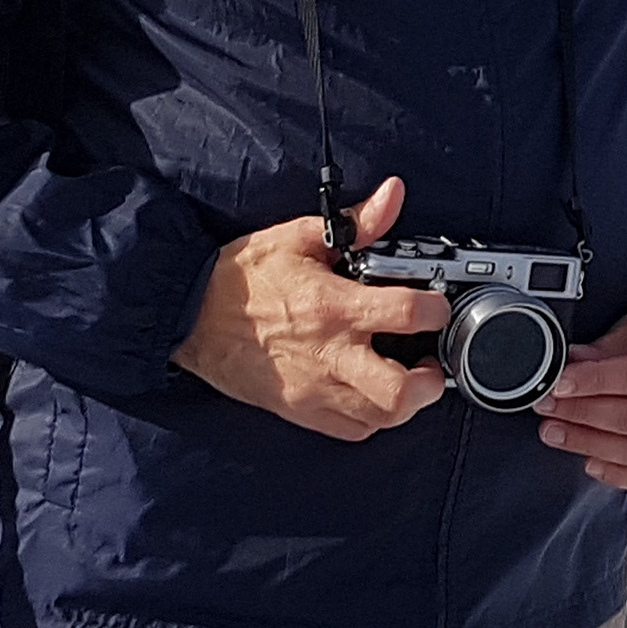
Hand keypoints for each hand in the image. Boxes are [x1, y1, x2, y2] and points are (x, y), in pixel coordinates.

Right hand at [170, 177, 449, 440]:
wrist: (189, 316)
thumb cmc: (240, 277)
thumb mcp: (299, 236)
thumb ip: (355, 222)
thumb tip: (392, 196)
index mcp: (333, 307)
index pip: (405, 314)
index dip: (435, 309)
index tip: (437, 304)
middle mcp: (329, 354)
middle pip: (399, 392)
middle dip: (429, 382)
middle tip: (431, 360)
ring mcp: (314, 390)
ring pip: (379, 419)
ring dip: (405, 403)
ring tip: (407, 377)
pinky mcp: (299, 412)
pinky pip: (350, 431)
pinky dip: (372, 418)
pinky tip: (372, 392)